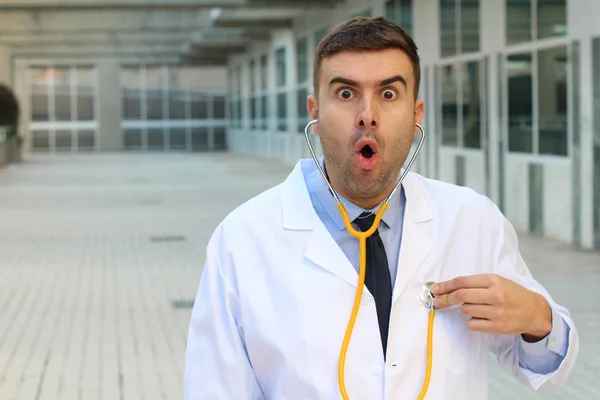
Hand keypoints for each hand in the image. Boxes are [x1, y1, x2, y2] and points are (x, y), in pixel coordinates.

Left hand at [430, 274, 551, 340]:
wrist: (534, 311)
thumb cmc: (512, 294)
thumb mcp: (497, 282)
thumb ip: (476, 283)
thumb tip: (449, 288)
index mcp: (493, 280)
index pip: (462, 282)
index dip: (445, 285)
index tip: (435, 289)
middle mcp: (495, 295)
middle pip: (460, 296)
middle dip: (445, 298)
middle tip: (437, 301)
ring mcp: (496, 312)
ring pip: (465, 310)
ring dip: (465, 309)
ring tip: (478, 308)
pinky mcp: (497, 327)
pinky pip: (472, 324)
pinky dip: (472, 321)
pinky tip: (482, 318)